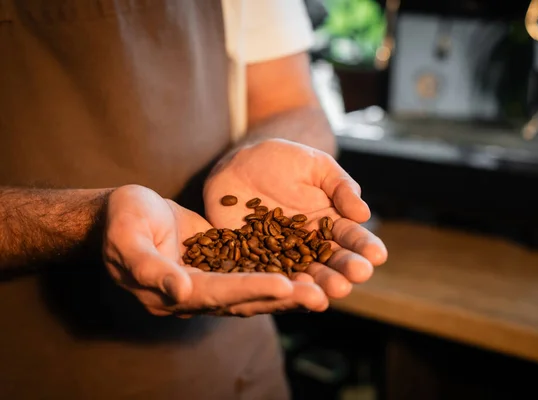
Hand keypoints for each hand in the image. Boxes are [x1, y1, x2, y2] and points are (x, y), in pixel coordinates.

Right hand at [102, 184, 325, 317]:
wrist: (123, 214)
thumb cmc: (121, 220)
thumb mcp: (128, 239)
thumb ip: (149, 267)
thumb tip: (179, 291)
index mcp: (173, 291)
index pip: (218, 292)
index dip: (250, 289)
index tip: (285, 285)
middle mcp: (196, 293)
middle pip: (244, 299)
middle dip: (282, 298)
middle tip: (320, 296)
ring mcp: (209, 280)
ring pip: (254, 291)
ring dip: (288, 291)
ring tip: (324, 289)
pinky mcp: (219, 265)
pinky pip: (253, 273)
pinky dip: (279, 275)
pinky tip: (307, 271)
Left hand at [204, 139, 387, 301]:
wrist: (238, 165)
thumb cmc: (282, 162)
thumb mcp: (316, 166)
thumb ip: (340, 186)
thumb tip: (364, 214)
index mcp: (331, 223)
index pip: (352, 238)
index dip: (365, 247)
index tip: (377, 255)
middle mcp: (310, 245)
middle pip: (332, 262)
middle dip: (346, 270)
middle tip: (358, 274)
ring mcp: (282, 256)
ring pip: (304, 275)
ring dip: (319, 285)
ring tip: (333, 290)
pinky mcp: (254, 262)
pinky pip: (268, 276)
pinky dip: (280, 285)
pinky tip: (291, 290)